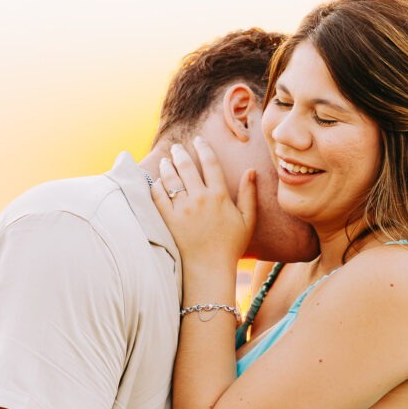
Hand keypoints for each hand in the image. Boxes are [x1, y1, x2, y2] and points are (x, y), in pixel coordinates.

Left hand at [151, 137, 255, 268]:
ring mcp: (183, 209)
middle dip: (180, 153)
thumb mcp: (248, 220)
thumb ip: (249, 194)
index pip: (210, 163)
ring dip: (166, 166)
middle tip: (176, 148)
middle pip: (186, 166)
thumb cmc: (231, 246)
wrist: (210, 268)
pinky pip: (158, 196)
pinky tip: (157, 182)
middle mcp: (200, 199)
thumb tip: (251, 170)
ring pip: (170, 178)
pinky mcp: (169, 220)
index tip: (198, 140)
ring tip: (165, 161)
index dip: (204, 148)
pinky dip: (156, 186)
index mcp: (220, 196)